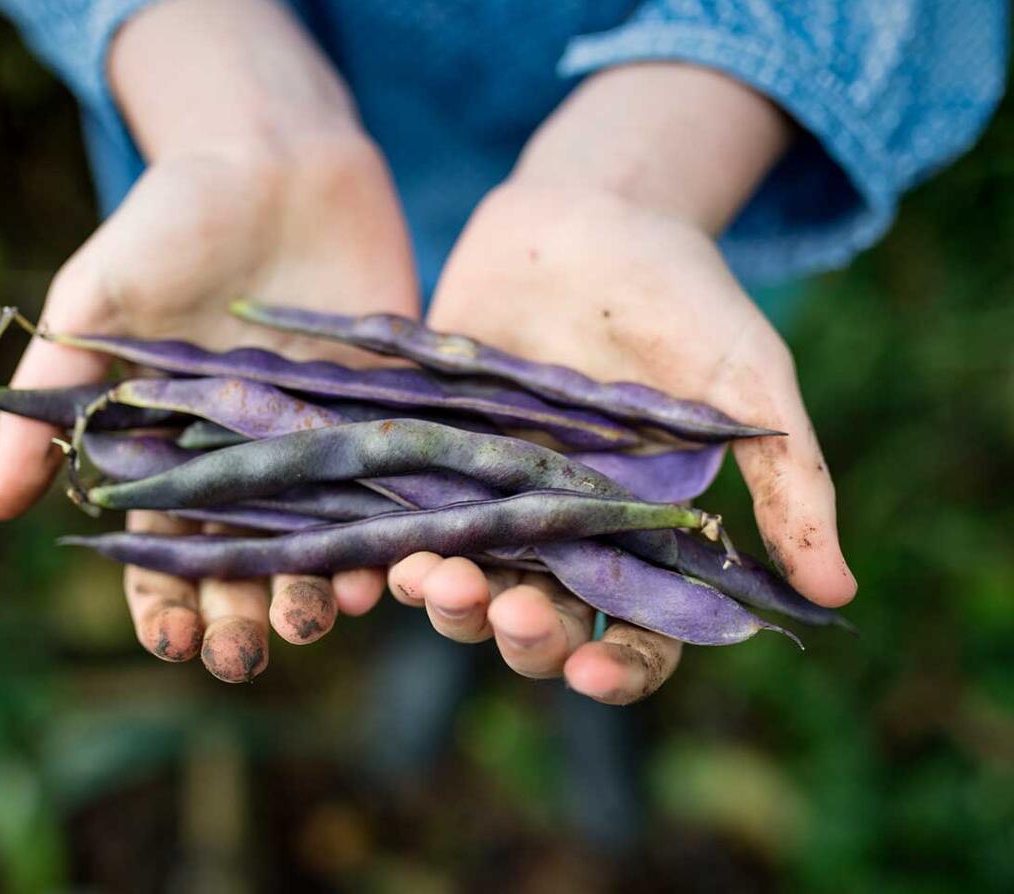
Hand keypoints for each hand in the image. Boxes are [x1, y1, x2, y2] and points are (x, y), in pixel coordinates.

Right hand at [0, 0, 417, 678]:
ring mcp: (322, 442)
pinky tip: (393, 563)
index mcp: (176, 450)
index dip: (163, 604)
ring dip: (318, 590)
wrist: (277, 158)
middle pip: (246, 565)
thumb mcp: (96, 301)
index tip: (170, 641)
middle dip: (242, 619)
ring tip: (315, 620)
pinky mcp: (385, 411)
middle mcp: (251, 461)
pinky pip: (392, 487)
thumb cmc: (171, 222)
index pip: (165, 551)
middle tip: (243, 657)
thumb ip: (54, 400)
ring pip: (322, 543)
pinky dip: (392, 528)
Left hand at [388, 64, 855, 704]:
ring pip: (467, 578)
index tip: (594, 668)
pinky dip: (380, 541)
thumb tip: (836, 589)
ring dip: (447, 597)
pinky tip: (369, 553)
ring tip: (430, 579)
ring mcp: (493, 492)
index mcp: (644, 533)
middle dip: (522, 632)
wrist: (593, 213)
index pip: (637, 632)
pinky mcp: (434, 449)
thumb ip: (788, 479)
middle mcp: (564, 528)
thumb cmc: (686, 296)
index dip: (619, 666)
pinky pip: (402, 511)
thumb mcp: (749, 378)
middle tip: (510, 612)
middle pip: (540, 617)